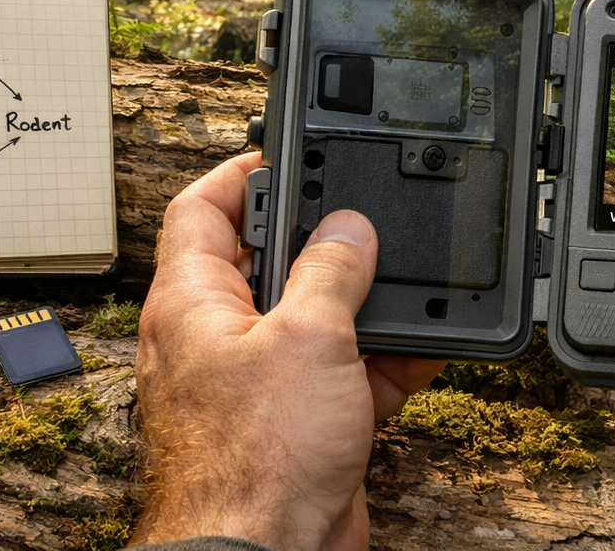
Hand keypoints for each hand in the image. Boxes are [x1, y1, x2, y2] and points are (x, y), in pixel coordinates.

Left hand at [132, 152, 444, 550]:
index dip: (239, 174)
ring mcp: (257, 383)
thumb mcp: (307, 338)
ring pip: (312, 320)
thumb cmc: (254, 461)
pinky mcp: (297, 425)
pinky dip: (381, 361)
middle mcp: (216, 337)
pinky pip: (341, 375)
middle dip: (318, 240)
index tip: (284, 154)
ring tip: (403, 280)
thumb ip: (331, 272)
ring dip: (360, 304)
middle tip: (360, 215)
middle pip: (264, 261)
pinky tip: (423, 347)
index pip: (199, 211)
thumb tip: (347, 229)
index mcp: (191, 302)